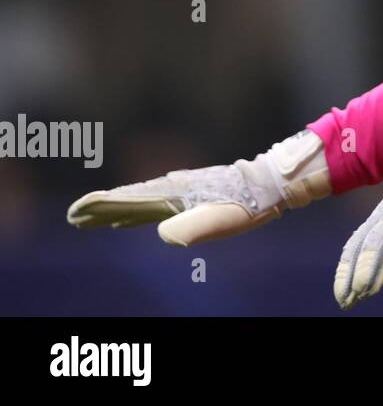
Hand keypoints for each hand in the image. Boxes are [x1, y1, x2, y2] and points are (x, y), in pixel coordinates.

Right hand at [66, 129, 331, 246]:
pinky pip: (154, 205)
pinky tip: (129, 218)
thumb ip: (194, 227)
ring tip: (93, 218)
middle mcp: (173, 189)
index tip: (77, 211)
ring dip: (115, 209)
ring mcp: (181, 192)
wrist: (271, 183)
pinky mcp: (191, 197)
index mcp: (174, 195)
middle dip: (101, 208)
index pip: (130, 201)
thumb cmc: (248, 203)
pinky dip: (134, 211)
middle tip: (73, 216)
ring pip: (140, 201)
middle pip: (129, 199)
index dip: (103, 207)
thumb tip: (163, 236)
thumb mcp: (224, 218)